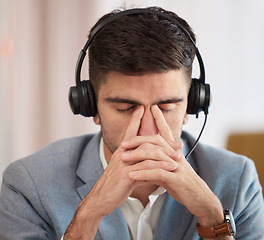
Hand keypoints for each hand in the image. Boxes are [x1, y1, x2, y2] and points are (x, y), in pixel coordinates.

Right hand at [64, 106, 178, 238]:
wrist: (101, 199)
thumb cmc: (114, 185)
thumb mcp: (126, 172)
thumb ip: (138, 166)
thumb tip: (151, 165)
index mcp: (122, 151)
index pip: (130, 131)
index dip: (135, 119)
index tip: (143, 108)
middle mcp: (122, 153)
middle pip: (144, 140)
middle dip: (163, 141)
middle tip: (178, 143)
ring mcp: (124, 163)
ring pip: (148, 153)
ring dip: (165, 153)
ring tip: (178, 156)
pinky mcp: (126, 174)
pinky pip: (147, 168)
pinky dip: (160, 166)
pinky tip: (170, 168)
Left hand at [124, 105, 223, 226]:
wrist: (199, 198)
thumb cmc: (182, 183)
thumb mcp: (171, 169)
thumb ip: (159, 163)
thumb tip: (145, 162)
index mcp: (174, 152)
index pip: (166, 132)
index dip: (160, 119)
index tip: (152, 107)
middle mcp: (175, 155)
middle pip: (155, 141)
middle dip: (138, 141)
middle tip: (122, 144)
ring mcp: (176, 165)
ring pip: (154, 156)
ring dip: (136, 156)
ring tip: (121, 158)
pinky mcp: (176, 178)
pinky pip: (156, 173)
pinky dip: (142, 173)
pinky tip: (131, 175)